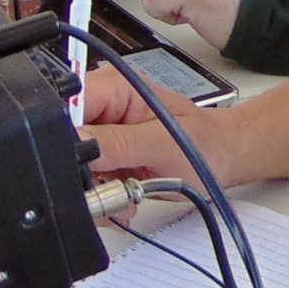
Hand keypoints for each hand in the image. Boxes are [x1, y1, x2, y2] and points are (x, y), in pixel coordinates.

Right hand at [80, 64, 219, 185]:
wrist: (223, 159)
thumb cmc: (205, 144)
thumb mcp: (164, 144)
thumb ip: (120, 142)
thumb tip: (78, 141)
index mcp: (115, 88)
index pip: (67, 104)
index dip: (66, 136)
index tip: (85, 163)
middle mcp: (104, 107)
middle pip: (64, 140)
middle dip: (83, 172)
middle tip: (110, 189)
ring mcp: (104, 134)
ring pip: (74, 167)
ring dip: (96, 190)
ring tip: (126, 197)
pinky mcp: (107, 157)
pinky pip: (89, 180)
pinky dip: (104, 196)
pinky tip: (126, 199)